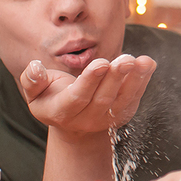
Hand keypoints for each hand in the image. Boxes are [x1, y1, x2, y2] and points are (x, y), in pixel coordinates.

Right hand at [21, 54, 155, 138]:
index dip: (90, 81)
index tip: (101, 63)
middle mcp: (86, 119)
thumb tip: (34, 67)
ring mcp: (106, 119)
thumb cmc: (51, 97)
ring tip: (142, 61)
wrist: (72, 121)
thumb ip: (32, 81)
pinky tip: (148, 64)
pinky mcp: (122, 114)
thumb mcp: (35, 92)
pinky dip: (143, 81)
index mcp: (62, 111)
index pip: (77, 97)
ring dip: (134, 80)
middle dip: (115, 78)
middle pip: (103, 99)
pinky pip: (134, 98)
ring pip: (122, 100)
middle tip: (125, 60)